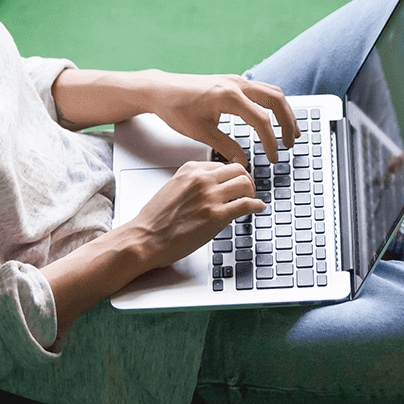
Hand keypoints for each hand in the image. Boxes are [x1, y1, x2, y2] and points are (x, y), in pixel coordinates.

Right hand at [121, 161, 265, 269]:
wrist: (145, 238)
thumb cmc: (155, 219)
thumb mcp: (173, 188)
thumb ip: (193, 183)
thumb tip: (212, 187)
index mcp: (190, 169)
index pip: (222, 165)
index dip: (232, 175)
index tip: (235, 183)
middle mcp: (202, 179)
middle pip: (238, 170)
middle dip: (246, 180)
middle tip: (248, 191)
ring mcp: (210, 196)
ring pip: (245, 183)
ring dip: (252, 192)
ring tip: (251, 200)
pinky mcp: (217, 215)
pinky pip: (246, 204)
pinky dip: (257, 205)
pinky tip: (258, 208)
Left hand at [145, 71, 301, 163]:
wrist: (161, 89)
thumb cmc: (175, 109)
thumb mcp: (201, 132)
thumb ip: (226, 147)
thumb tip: (243, 162)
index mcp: (229, 97)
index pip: (261, 121)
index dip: (270, 142)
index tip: (273, 158)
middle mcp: (237, 84)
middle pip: (276, 101)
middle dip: (287, 122)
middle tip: (290, 144)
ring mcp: (236, 80)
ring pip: (272, 92)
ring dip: (284, 112)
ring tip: (290, 132)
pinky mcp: (233, 82)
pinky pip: (262, 90)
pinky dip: (273, 105)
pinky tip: (273, 118)